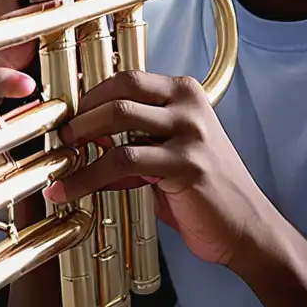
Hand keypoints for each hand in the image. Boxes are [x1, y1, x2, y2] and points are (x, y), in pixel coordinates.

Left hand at [41, 70, 272, 269]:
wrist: (247, 228)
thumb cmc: (204, 191)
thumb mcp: (170, 152)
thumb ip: (137, 138)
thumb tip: (85, 136)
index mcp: (186, 93)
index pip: (127, 78)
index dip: (90, 95)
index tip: (67, 115)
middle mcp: (189, 105)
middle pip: (120, 90)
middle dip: (82, 113)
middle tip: (61, 137)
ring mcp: (191, 132)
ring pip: (118, 120)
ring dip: (79, 142)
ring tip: (59, 163)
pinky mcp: (186, 164)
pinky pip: (122, 161)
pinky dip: (87, 177)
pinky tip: (70, 192)